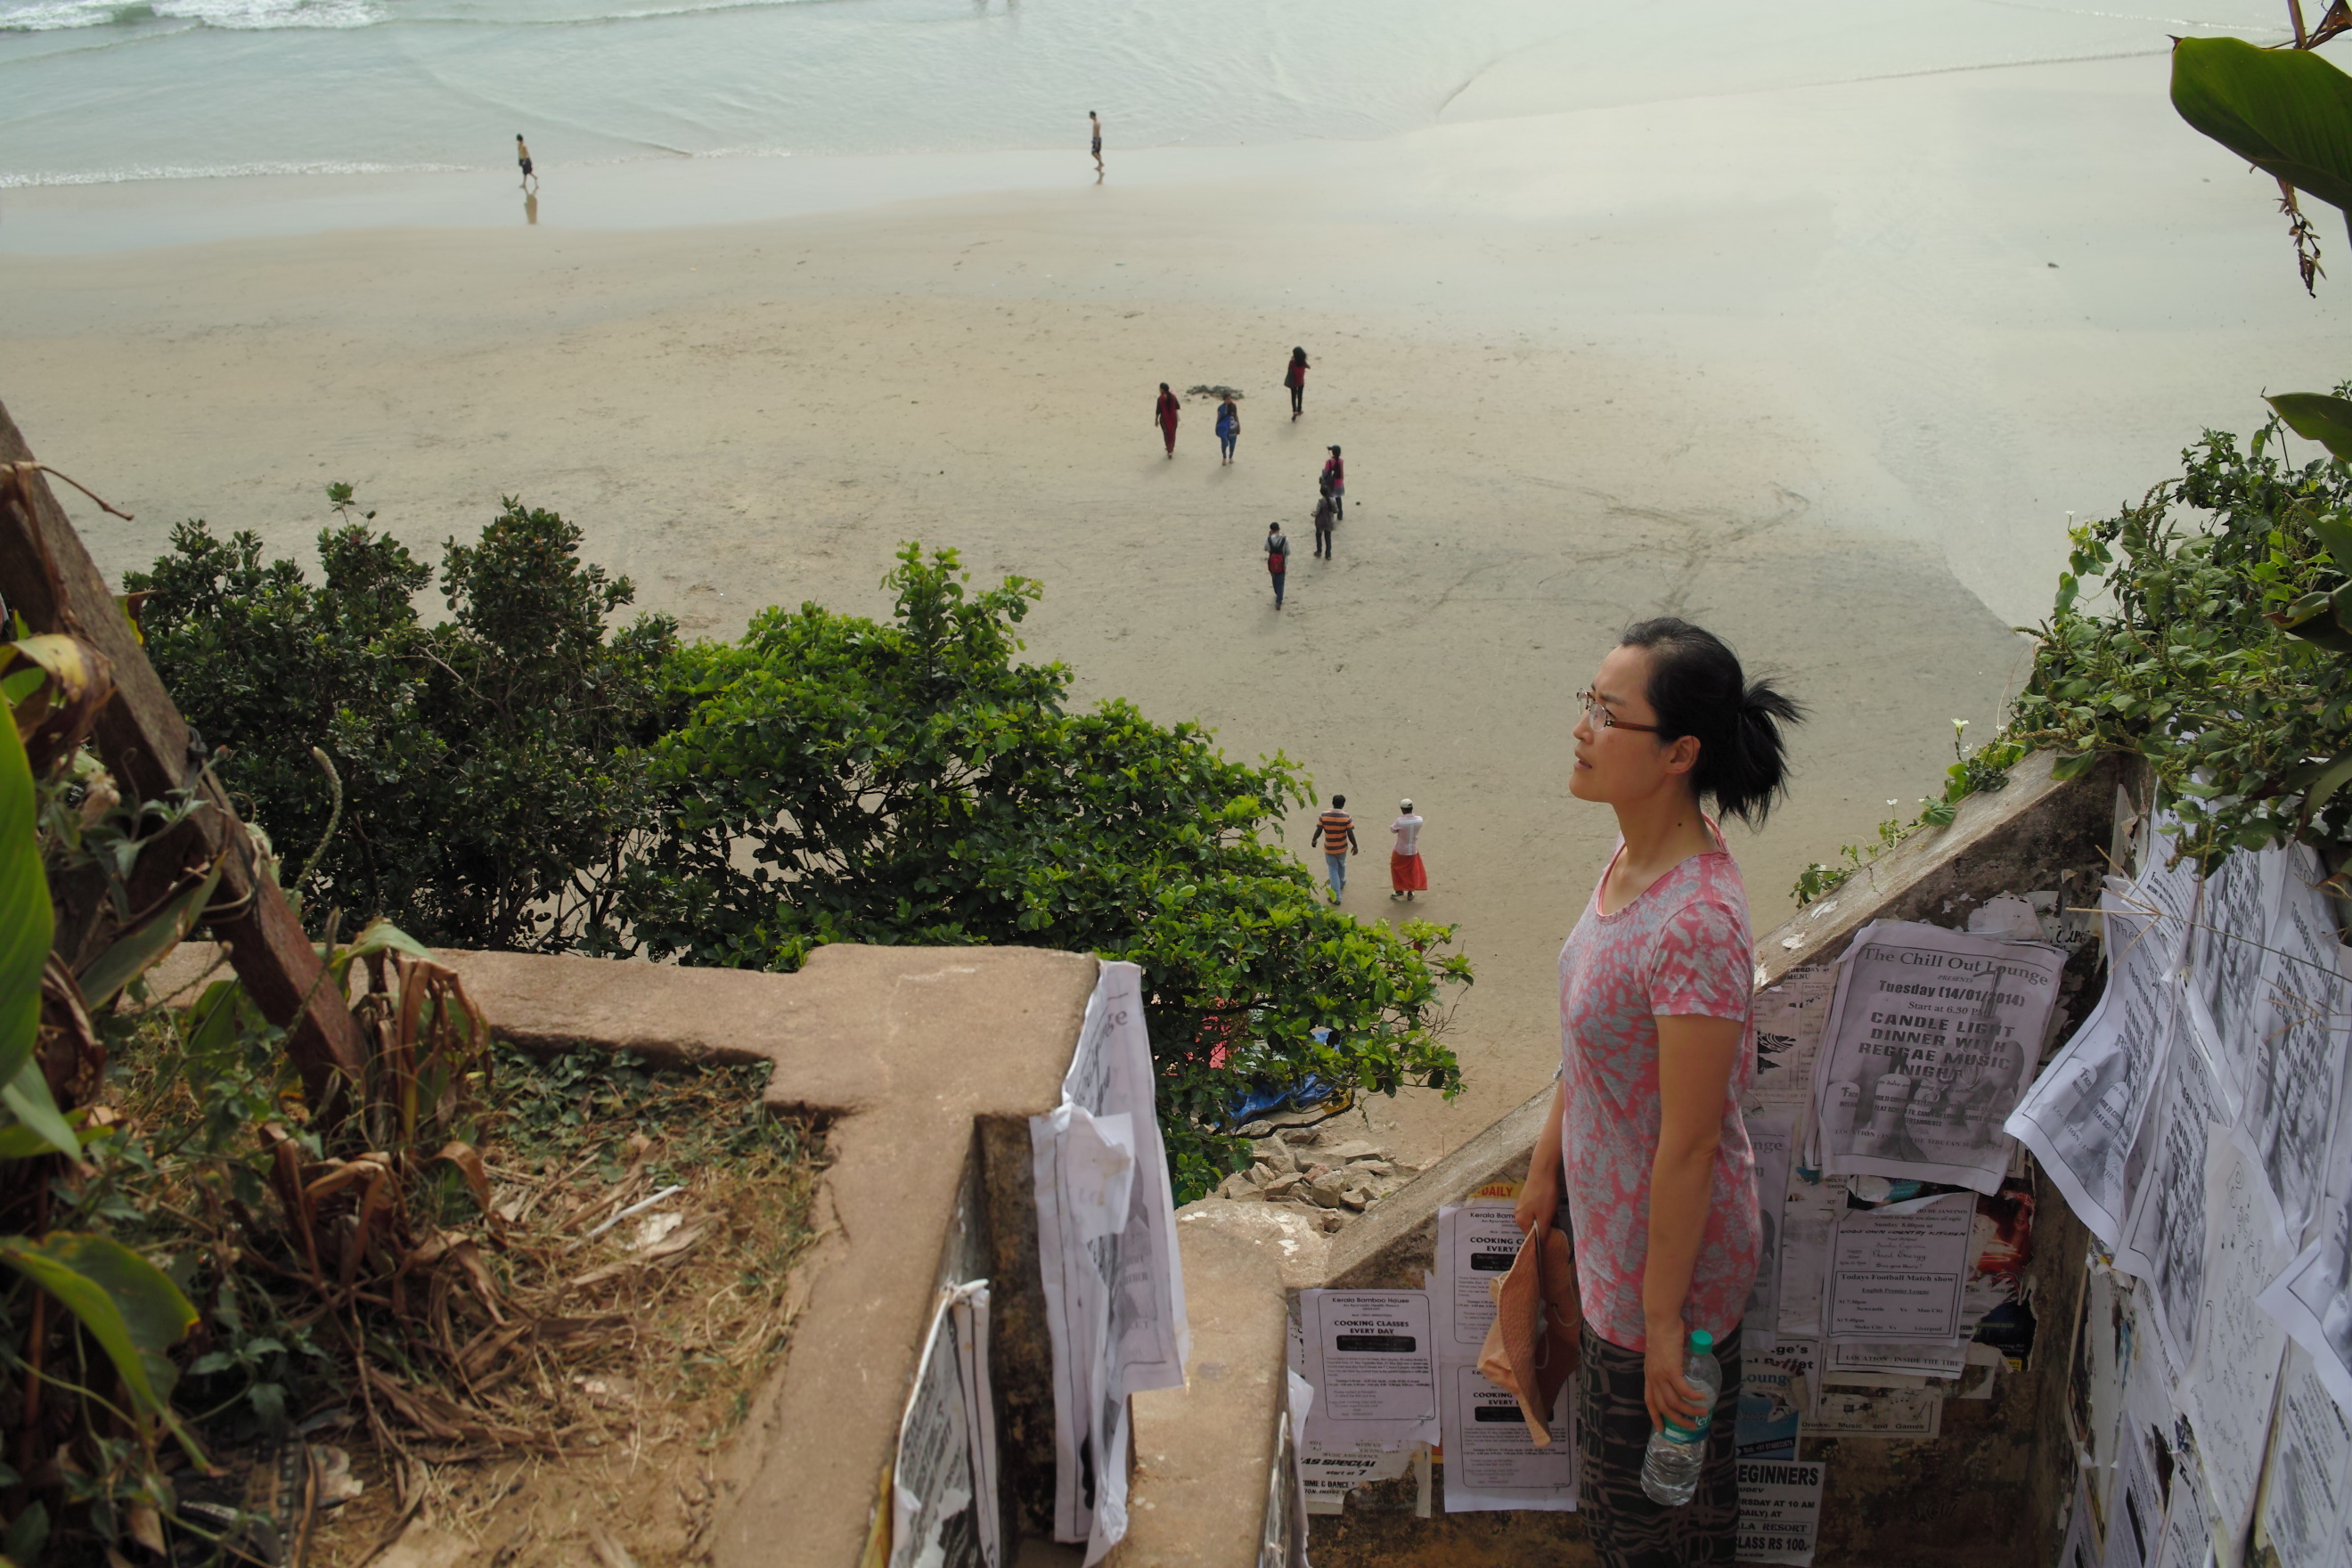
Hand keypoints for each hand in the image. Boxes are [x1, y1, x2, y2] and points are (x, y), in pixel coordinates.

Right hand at [1513, 1170, 1559, 1235]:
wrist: (1543, 1171)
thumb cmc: (1544, 1195)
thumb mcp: (1545, 1216)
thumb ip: (1543, 1232)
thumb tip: (1541, 1245)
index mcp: (1521, 1221)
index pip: (1532, 1238)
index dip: (1543, 1240)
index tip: (1555, 1240)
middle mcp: (1518, 1214)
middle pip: (1534, 1228)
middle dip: (1546, 1229)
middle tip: (1558, 1227)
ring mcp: (1522, 1205)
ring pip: (1536, 1218)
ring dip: (1546, 1219)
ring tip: (1557, 1216)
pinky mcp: (1528, 1198)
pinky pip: (1537, 1210)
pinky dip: (1545, 1212)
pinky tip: (1552, 1207)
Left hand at [1643, 1317, 1706, 1432]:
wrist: (1661, 1322)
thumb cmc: (1662, 1334)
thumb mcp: (1660, 1355)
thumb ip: (1667, 1366)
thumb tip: (1681, 1373)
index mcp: (1649, 1375)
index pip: (1650, 1401)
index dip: (1655, 1416)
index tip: (1662, 1429)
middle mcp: (1653, 1378)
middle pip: (1663, 1407)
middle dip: (1677, 1420)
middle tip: (1691, 1426)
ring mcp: (1661, 1374)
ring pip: (1674, 1402)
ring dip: (1689, 1411)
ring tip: (1703, 1413)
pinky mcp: (1671, 1369)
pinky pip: (1683, 1389)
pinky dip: (1694, 1396)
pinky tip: (1703, 1398)